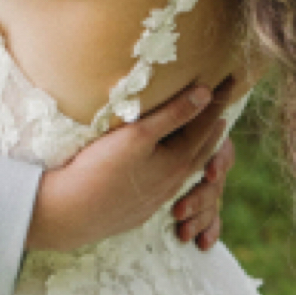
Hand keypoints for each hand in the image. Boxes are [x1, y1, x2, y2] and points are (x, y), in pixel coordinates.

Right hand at [26, 83, 226, 251]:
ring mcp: (157, 198)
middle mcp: (174, 182)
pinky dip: (181, 165)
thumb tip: (206, 93)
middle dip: (215, 122)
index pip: (207, 123)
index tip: (231, 78)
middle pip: (204, 146)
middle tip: (224, 100)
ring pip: (189, 167)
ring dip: (201, 146)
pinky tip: (172, 164)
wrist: (64, 215)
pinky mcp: (139, 209)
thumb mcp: (138, 135)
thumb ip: (174, 114)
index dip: (219, 99)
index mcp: (178, 162)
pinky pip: (172, 182)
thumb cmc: (98, 170)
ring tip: (208, 130)